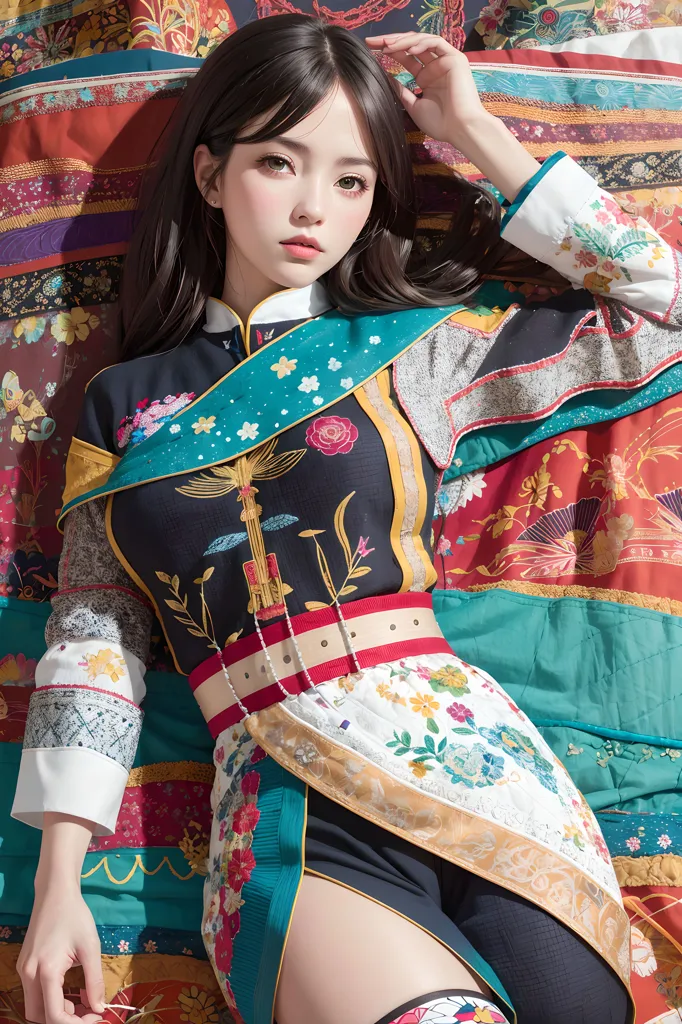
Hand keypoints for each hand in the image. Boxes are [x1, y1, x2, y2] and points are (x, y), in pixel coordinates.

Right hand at [17, 884, 104, 1023]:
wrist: (55, 893)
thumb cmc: (75, 916)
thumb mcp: (91, 947)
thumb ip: (95, 980)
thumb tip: (99, 1008)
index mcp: (46, 971)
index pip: (54, 1016)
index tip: (96, 1017)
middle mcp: (29, 975)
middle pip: (39, 1017)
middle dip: (64, 1020)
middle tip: (88, 1013)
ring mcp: (24, 971)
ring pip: (34, 1008)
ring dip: (56, 1012)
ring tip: (80, 1001)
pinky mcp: (25, 966)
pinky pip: (34, 994)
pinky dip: (50, 1000)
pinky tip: (69, 992)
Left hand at [366, 30, 541, 201]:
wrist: (459, 129)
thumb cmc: (440, 123)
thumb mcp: (414, 106)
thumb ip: (402, 91)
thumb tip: (386, 78)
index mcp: (427, 77)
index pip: (406, 58)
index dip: (389, 52)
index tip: (370, 50)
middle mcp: (435, 66)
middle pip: (412, 46)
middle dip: (391, 41)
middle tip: (372, 41)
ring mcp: (445, 61)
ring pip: (422, 41)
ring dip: (403, 41)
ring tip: (386, 45)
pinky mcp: (455, 58)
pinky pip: (436, 43)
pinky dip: (421, 44)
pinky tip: (408, 50)